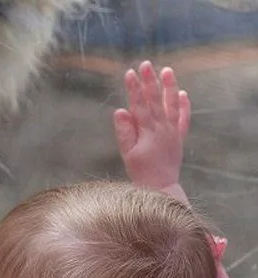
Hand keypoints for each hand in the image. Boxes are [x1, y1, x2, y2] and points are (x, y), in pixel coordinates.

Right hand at [113, 60, 190, 193]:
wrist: (161, 186)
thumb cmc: (140, 171)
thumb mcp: (127, 153)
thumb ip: (124, 131)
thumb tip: (120, 110)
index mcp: (148, 131)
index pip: (139, 104)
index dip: (134, 88)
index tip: (130, 73)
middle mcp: (162, 128)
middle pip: (155, 100)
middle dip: (150, 81)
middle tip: (146, 64)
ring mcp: (172, 132)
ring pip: (172, 105)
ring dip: (169, 87)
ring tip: (166, 70)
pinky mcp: (179, 138)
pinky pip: (184, 119)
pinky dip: (184, 106)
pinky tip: (182, 94)